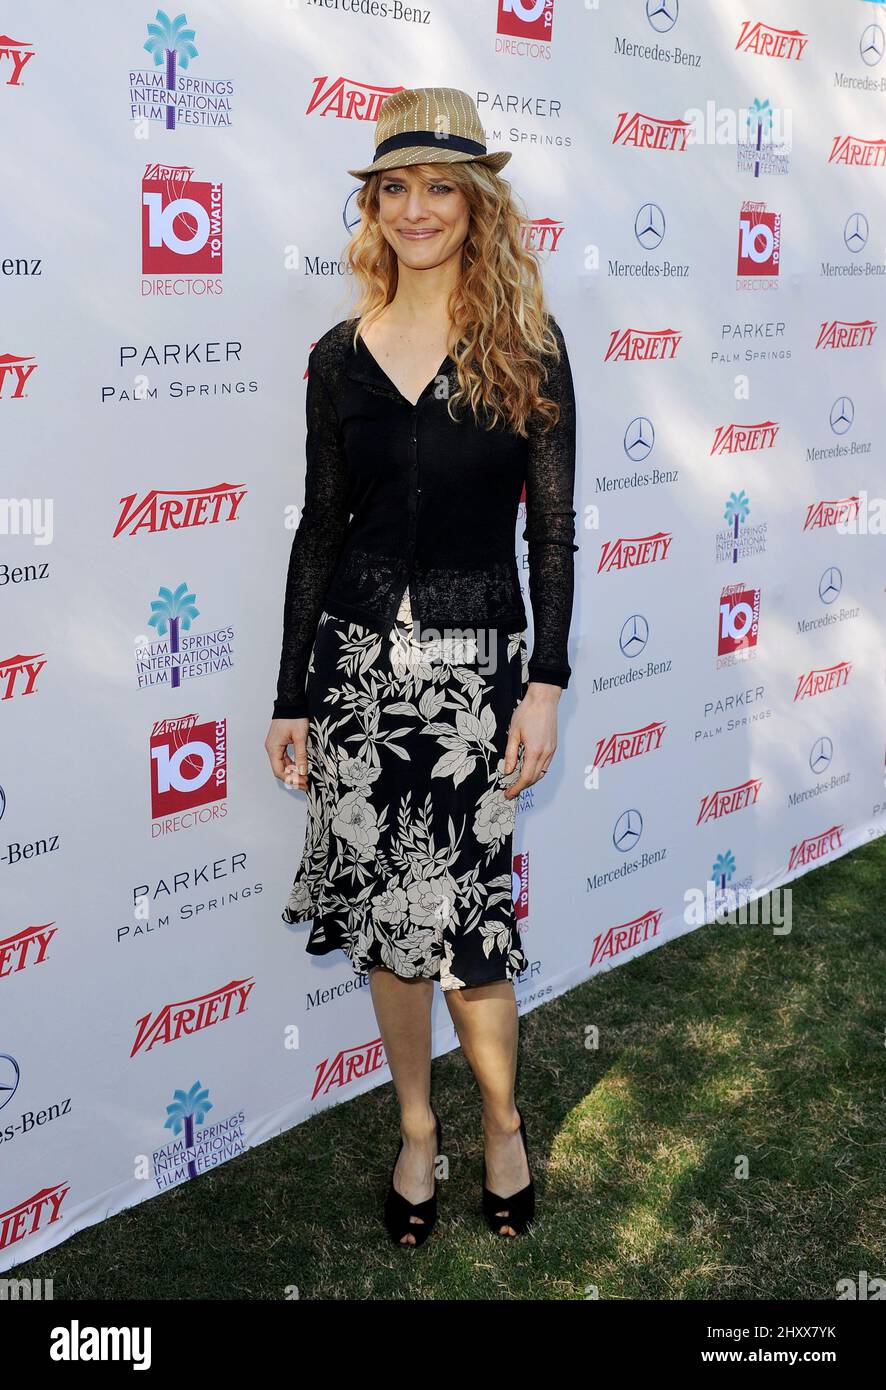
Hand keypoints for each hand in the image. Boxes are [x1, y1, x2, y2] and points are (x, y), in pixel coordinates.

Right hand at [265, 716, 309, 790]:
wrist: (291, 703)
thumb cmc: (294, 717)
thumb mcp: (300, 737)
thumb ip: (301, 755)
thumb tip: (302, 771)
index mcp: (273, 748)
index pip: (279, 771)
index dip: (291, 780)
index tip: (303, 783)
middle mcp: (271, 748)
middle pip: (280, 769)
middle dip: (293, 778)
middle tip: (306, 783)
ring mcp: (275, 746)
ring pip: (283, 764)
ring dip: (293, 772)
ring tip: (306, 776)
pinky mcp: (280, 743)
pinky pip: (284, 758)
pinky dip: (292, 764)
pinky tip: (302, 767)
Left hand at [502, 682, 560, 799]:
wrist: (544, 699)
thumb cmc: (528, 712)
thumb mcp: (513, 733)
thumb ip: (510, 754)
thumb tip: (507, 770)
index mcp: (535, 751)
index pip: (525, 778)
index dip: (516, 788)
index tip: (508, 794)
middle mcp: (546, 753)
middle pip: (534, 778)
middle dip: (522, 787)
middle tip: (510, 790)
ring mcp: (551, 750)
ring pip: (541, 773)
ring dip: (530, 780)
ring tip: (517, 781)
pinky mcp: (553, 746)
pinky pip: (546, 765)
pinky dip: (537, 771)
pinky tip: (528, 769)